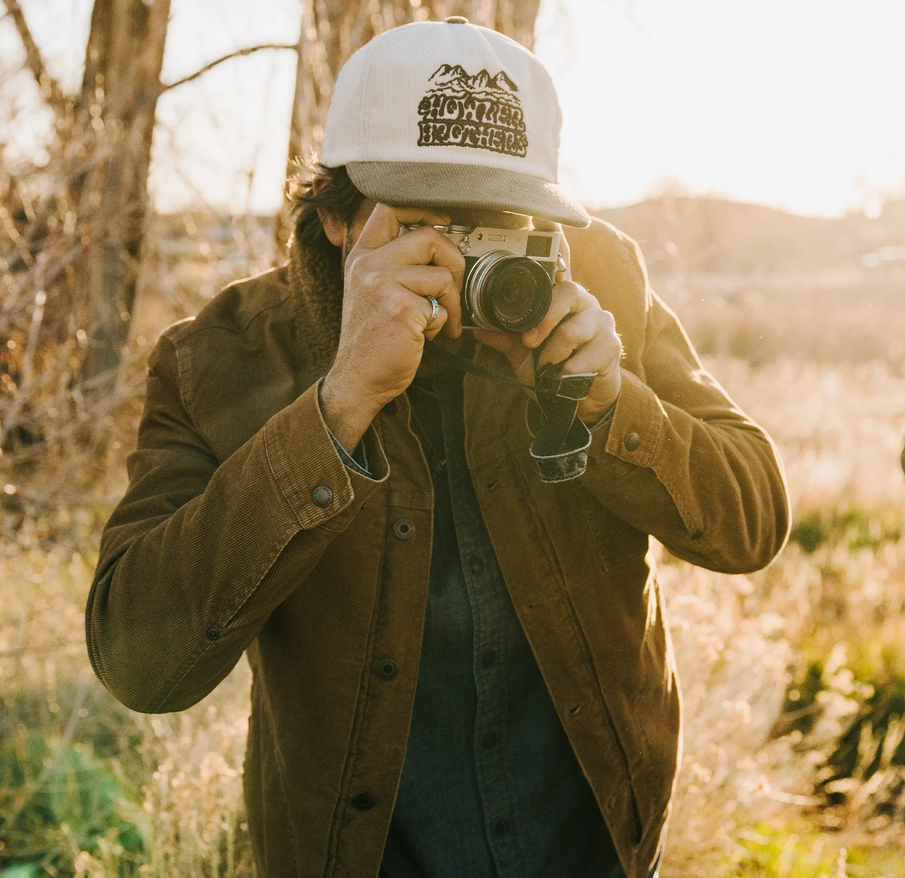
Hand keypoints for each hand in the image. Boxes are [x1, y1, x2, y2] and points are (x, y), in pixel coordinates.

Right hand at [320, 204, 464, 449]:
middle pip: (430, 236)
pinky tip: (425, 336)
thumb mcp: (372, 292)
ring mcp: (382, 284)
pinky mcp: (400, 308)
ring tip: (439, 320)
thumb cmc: (372, 340)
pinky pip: (441, 307)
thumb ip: (394, 265)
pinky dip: (441, 325)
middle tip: (452, 288)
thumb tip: (441, 244)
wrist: (357, 379)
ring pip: (443, 275)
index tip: (444, 220)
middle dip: (454, 262)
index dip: (424, 208)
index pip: (390, 207)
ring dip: (451, 302)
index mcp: (362, 256)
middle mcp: (368, 265)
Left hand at [475, 223, 621, 423]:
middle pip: (568, 292)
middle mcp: (583, 302)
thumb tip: (478, 329)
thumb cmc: (552, 368)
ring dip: (555, 352)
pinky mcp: (613, 345)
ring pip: (576, 328)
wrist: (581, 399)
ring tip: (547, 366)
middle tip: (529, 342)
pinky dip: (571, 370)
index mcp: (560, 298)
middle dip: (545, 319)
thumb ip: (505, 338)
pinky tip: (565, 377)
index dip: (553, 238)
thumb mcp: (522, 353)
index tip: (540, 214)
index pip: (559, 261)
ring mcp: (601, 322)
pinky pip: (589, 354)